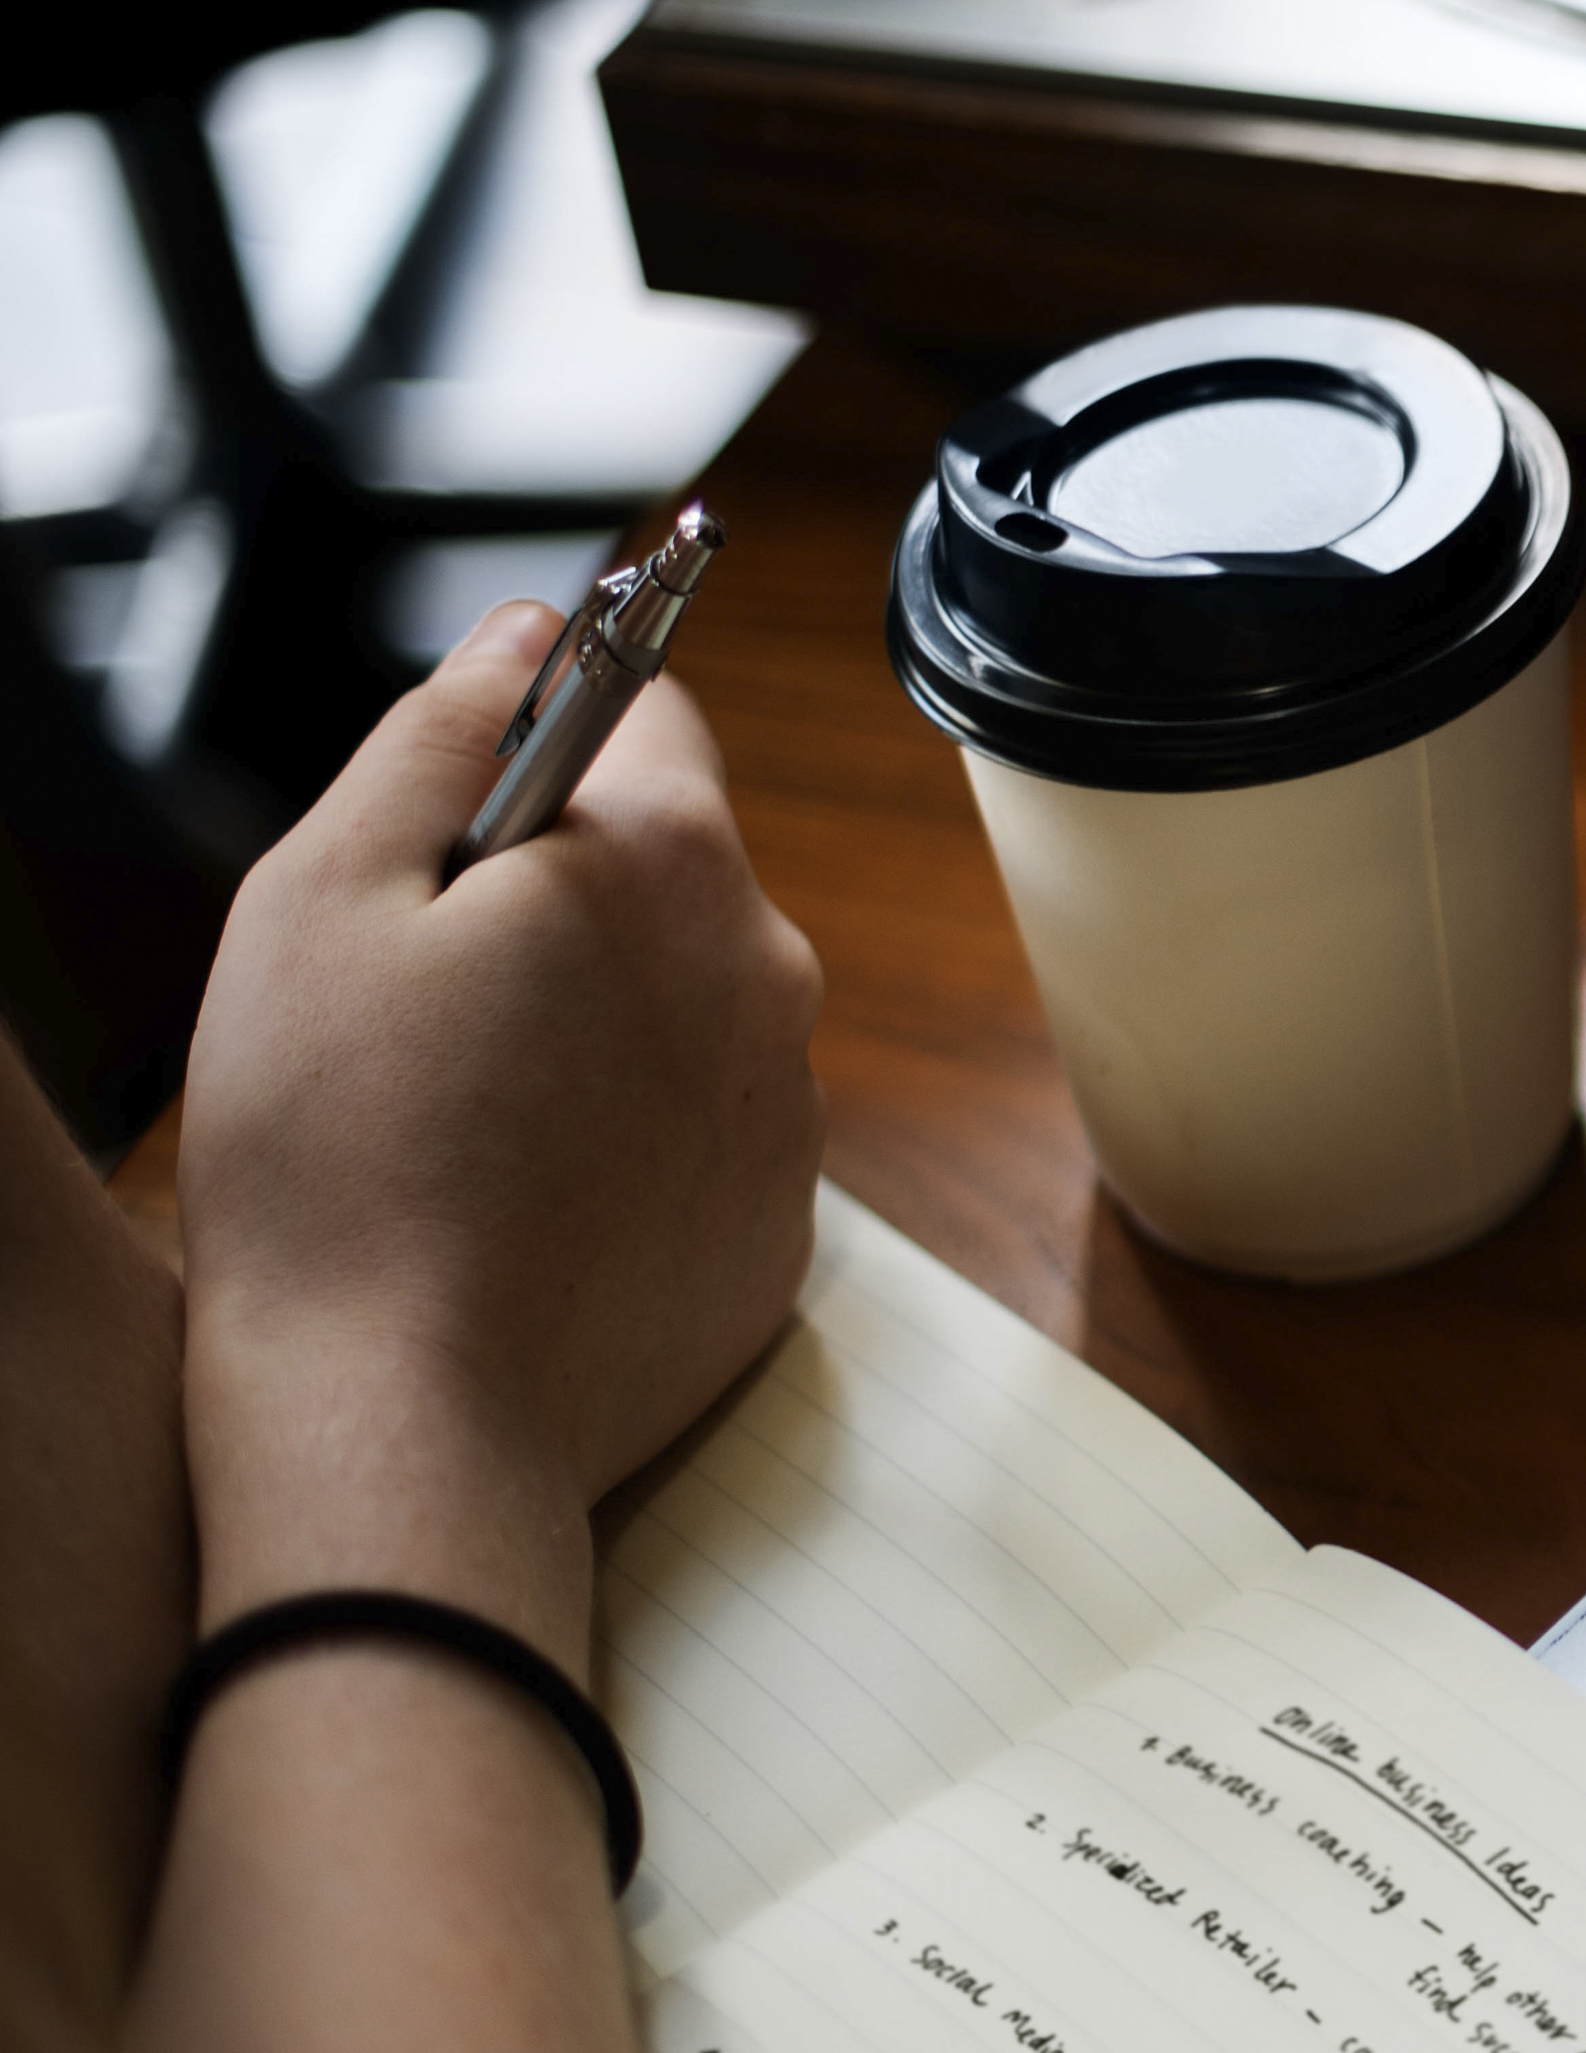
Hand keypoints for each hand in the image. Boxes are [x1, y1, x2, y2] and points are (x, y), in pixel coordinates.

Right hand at [175, 598, 823, 1652]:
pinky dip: (620, 1143)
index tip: (463, 805)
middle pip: (665, 864)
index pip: (644, 705)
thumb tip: (526, 630)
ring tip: (459, 1113)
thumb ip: (439, 734)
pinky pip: (697, 1132)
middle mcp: (770, 970)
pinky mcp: (779, 1227)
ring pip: (682, 1004)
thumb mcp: (327, 895)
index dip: (537, 733)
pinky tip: (519, 1199)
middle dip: (556, 895)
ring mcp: (792, 1107)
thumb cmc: (338, 1160)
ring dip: (590, 1022)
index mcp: (673, 862)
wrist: (407, 1422)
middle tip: (420, 993)